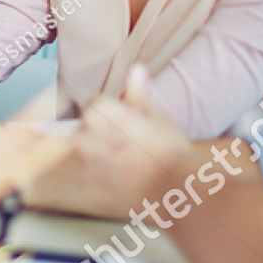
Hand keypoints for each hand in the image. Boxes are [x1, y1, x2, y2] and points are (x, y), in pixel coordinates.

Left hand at [69, 65, 194, 217]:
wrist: (179, 191)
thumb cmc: (170, 150)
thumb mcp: (157, 117)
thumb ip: (138, 93)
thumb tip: (135, 70)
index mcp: (100, 114)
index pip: (95, 105)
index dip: (113, 113)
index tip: (128, 124)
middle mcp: (86, 139)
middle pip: (84, 130)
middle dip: (99, 135)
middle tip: (127, 145)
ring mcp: (86, 168)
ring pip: (85, 156)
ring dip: (98, 158)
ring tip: (127, 165)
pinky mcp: (90, 192)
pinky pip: (90, 181)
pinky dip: (102, 182)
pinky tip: (125, 183)